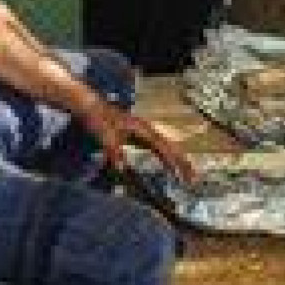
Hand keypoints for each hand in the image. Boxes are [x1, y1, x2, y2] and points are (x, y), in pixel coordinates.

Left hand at [80, 97, 196, 183]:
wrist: (89, 105)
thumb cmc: (96, 119)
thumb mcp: (103, 135)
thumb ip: (113, 150)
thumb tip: (121, 167)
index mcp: (142, 129)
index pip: (163, 147)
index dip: (174, 162)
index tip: (182, 175)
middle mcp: (147, 129)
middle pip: (170, 146)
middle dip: (183, 163)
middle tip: (195, 179)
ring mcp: (144, 131)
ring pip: (167, 146)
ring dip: (178, 160)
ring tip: (189, 174)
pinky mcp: (139, 135)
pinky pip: (158, 147)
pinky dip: (167, 157)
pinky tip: (170, 166)